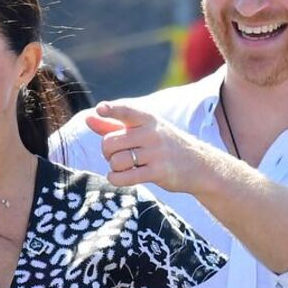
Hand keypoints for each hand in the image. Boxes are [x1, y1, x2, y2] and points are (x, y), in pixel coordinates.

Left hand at [85, 101, 210, 193]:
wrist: (199, 165)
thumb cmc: (165, 145)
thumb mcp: (144, 130)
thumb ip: (114, 124)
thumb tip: (88, 117)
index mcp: (147, 119)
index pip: (126, 110)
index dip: (111, 109)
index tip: (101, 109)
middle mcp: (151, 133)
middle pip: (110, 142)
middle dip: (107, 152)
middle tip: (117, 155)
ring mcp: (155, 153)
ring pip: (116, 161)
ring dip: (114, 167)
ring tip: (124, 166)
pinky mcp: (158, 172)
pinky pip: (125, 177)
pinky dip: (116, 178)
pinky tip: (118, 177)